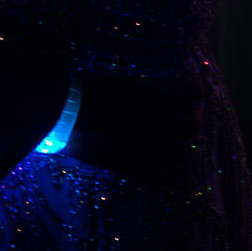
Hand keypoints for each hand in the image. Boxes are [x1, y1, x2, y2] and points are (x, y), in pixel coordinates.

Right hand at [63, 69, 203, 176]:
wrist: (56, 109)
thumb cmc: (84, 85)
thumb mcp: (119, 77)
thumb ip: (145, 84)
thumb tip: (164, 83)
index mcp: (148, 99)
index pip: (188, 97)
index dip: (195, 92)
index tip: (195, 88)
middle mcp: (148, 125)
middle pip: (188, 126)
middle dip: (194, 119)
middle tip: (192, 115)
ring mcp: (136, 148)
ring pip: (176, 151)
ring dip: (184, 143)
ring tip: (184, 140)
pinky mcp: (122, 164)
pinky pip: (154, 173)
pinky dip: (166, 168)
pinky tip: (167, 163)